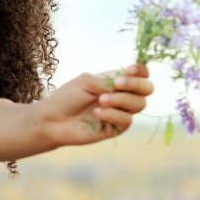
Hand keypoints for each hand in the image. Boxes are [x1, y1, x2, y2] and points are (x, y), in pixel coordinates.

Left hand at [38, 63, 153, 146]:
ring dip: (121, 99)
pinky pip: (127, 120)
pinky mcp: (116, 128)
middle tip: (117, 84)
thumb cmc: (66, 97)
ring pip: (140, 104)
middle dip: (136, 84)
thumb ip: (108, 81)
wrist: (52, 119)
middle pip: (147, 88)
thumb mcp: (86, 82)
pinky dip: (113, 114)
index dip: (140, 71)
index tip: (129, 70)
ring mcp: (120, 112)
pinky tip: (97, 113)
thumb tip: (127, 82)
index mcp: (115, 80)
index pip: (140, 73)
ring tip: (100, 100)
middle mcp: (121, 95)